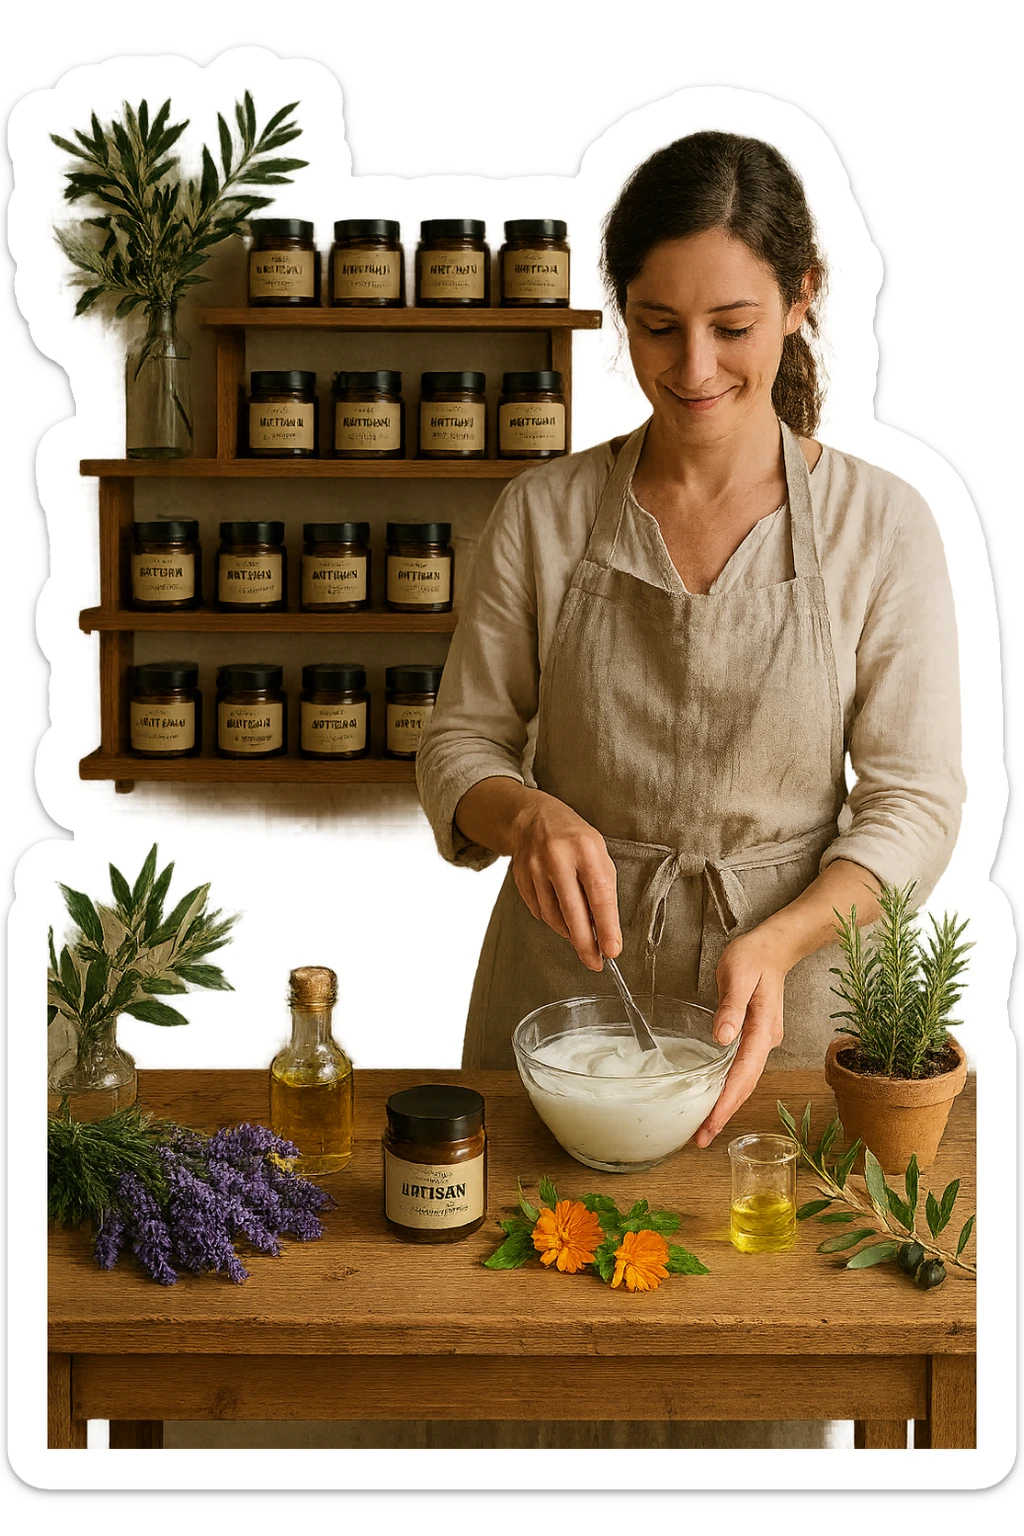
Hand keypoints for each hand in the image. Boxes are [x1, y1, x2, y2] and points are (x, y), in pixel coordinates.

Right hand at [509, 793, 621, 970]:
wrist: (534, 818)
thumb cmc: (576, 840)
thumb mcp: (598, 853)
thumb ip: (602, 888)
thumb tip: (603, 931)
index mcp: (585, 849)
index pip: (599, 895)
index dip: (606, 926)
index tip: (612, 950)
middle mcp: (557, 857)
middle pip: (572, 912)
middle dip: (585, 943)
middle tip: (595, 963)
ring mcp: (534, 868)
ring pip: (553, 916)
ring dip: (569, 932)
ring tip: (580, 935)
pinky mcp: (520, 878)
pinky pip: (539, 911)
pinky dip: (554, 920)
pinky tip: (561, 914)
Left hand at [692, 928, 790, 1146]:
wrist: (773, 947)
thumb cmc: (753, 957)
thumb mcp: (737, 974)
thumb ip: (731, 1006)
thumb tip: (722, 1038)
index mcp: (762, 1029)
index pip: (743, 1074)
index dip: (726, 1102)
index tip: (710, 1124)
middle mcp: (766, 1041)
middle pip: (745, 1085)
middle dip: (724, 1114)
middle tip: (700, 1138)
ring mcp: (762, 1041)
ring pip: (744, 1080)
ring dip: (725, 1104)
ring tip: (703, 1127)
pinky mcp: (754, 1038)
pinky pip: (741, 1069)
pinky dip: (727, 1088)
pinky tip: (712, 1097)